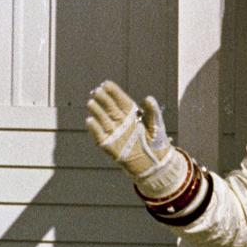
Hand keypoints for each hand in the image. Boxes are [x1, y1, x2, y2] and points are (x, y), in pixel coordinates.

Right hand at [86, 79, 187, 198]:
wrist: (154, 163)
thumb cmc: (156, 142)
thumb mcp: (156, 125)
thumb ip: (152, 112)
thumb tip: (148, 98)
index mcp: (131, 114)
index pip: (120, 100)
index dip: (113, 92)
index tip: (106, 84)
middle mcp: (121, 121)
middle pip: (109, 108)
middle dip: (103, 99)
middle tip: (97, 91)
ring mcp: (114, 132)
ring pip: (103, 119)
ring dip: (96, 111)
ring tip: (91, 102)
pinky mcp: (109, 145)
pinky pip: (99, 136)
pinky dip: (94, 129)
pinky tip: (89, 120)